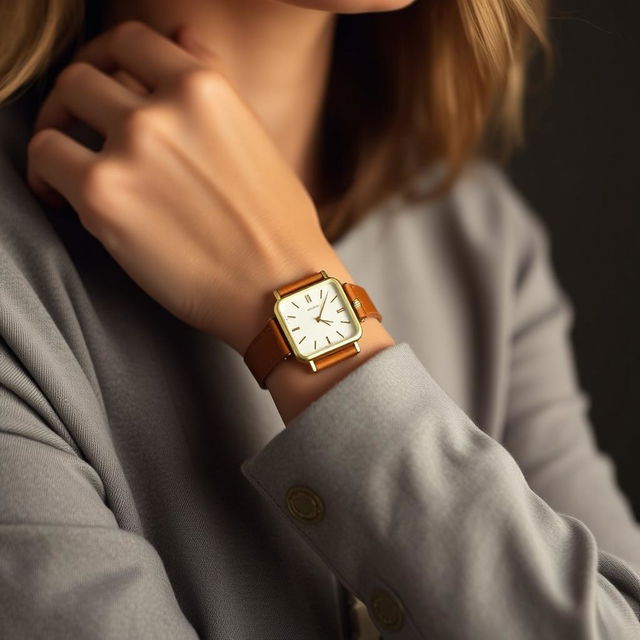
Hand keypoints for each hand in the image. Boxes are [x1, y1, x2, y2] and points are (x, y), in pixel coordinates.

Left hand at [26, 20, 340, 354]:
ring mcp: (130, 149)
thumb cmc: (277, 225)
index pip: (130, 40)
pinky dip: (47, 177)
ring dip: (57, 135)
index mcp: (205, 88)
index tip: (103, 83)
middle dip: (76, 103)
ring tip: (68, 165)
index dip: (106, 57)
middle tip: (80, 129)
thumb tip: (181, 39)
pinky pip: (46, 161)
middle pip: (83, 76)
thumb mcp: (256, 140)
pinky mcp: (103, 197)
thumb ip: (213, 88)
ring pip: (56, 115)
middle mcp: (162, 109)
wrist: (282, 288)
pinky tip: (64, 198)